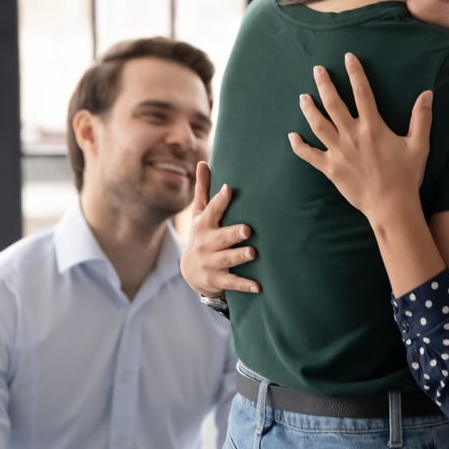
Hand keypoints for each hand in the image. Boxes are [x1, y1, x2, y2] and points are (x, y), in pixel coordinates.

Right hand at [181, 161, 259, 298]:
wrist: (190, 271)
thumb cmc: (202, 234)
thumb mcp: (200, 213)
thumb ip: (204, 189)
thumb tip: (202, 162)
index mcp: (204, 224)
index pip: (212, 210)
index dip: (220, 200)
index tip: (229, 189)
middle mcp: (206, 243)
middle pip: (221, 237)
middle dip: (233, 233)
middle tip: (247, 229)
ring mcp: (210, 262)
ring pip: (226, 259)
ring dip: (239, 256)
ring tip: (253, 253)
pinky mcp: (216, 280)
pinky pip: (231, 282)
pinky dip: (244, 285)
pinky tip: (258, 286)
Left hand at [288, 53, 432, 222]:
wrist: (391, 206)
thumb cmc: (406, 176)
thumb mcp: (419, 145)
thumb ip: (421, 118)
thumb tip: (428, 94)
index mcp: (373, 127)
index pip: (362, 93)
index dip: (355, 73)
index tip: (348, 58)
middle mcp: (352, 135)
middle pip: (333, 104)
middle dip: (324, 84)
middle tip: (317, 70)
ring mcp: (339, 152)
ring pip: (318, 125)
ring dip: (309, 109)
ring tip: (302, 97)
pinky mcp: (330, 169)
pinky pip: (310, 155)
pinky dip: (299, 146)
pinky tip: (292, 136)